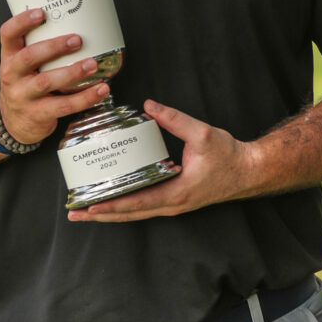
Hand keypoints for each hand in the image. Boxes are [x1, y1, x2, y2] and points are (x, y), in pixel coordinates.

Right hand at [0, 9, 108, 144]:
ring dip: (72, 72)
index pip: (8, 34)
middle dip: (54, 47)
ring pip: (46, 82)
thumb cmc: (25, 84)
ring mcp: (24, 96)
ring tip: (92, 64)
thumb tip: (76, 21)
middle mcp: (12, 75)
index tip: (41, 13)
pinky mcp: (38, 114)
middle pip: (29, 57)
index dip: (22, 22)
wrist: (13, 122)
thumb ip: (37, 46)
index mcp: (9, 57)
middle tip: (77, 40)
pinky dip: (85, 98)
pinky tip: (101, 89)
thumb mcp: (22, 65)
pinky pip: (64, 105)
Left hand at [67, 100, 256, 222]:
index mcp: (176, 192)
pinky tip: (110, 198)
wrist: (247, 171)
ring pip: (134, 213)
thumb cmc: (228, 156)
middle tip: (74, 212)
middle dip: (100, 214)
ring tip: (84, 210)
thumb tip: (150, 106)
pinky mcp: (173, 200)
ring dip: (109, 212)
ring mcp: (172, 205)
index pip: (137, 202)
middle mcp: (171, 205)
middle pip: (129, 214)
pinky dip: (123, 205)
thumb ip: (176, 119)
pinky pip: (142, 206)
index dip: (111, 204)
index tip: (89, 205)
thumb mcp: (203, 134)